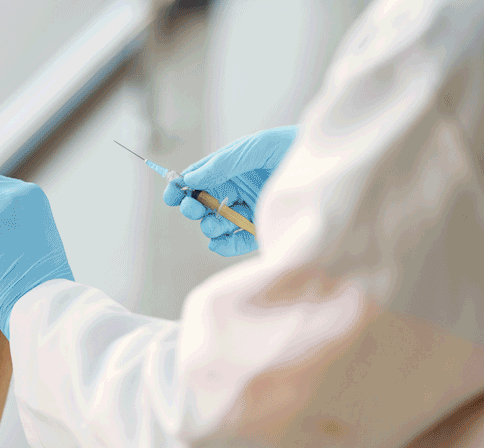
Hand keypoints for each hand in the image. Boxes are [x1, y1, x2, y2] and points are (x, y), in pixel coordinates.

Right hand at [163, 126, 297, 255]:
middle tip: (192, 208)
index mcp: (230, 169)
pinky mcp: (262, 231)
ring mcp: (249, 212)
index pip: (198, 180)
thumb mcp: (255, 148)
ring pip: (217, 224)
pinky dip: (224, 245)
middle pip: (203, 204)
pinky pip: (236, 242)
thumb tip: (191, 178)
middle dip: (192, 207)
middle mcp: (237, 191)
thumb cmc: (292, 148)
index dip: (181, 187)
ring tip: (213, 223)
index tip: (171, 194)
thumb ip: (223, 163)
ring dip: (209, 226)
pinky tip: (219, 242)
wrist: (330, 166)